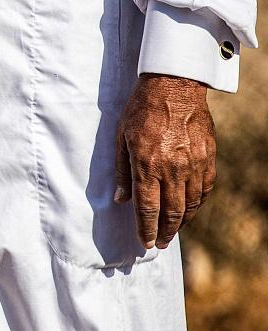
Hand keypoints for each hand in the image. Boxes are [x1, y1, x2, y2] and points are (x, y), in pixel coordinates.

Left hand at [114, 74, 215, 248]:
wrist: (174, 86)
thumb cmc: (141, 110)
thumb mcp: (121, 138)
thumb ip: (122, 171)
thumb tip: (121, 199)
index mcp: (146, 165)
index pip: (147, 208)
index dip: (146, 229)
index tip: (146, 243)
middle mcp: (171, 169)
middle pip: (171, 212)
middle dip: (165, 232)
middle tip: (160, 244)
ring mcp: (193, 164)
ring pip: (190, 203)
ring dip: (182, 222)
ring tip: (173, 232)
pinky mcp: (208, 157)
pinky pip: (205, 188)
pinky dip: (197, 203)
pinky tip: (190, 210)